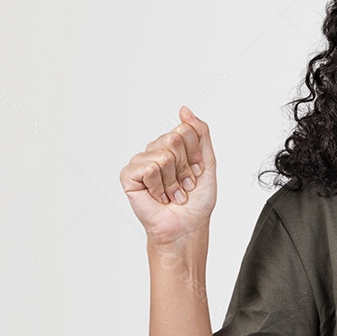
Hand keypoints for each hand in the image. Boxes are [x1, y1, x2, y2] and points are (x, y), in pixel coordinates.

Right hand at [119, 106, 216, 245]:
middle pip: (173, 139)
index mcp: (173, 146)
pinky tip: (158, 196)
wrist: (187, 226)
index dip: (196, 154)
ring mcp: (141, 161)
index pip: (185, 130)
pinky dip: (159, 186)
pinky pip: (149, 167)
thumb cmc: (196, 200)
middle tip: (184, 184)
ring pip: (163, 155)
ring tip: (172, 193)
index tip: (196, 172)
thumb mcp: (207, 162)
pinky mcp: (129, 175)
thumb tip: (184, 109)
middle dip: (185, 167)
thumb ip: (200, 133)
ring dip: (173, 180)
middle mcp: (155, 150)